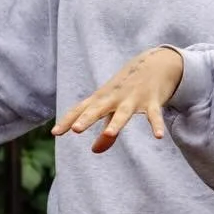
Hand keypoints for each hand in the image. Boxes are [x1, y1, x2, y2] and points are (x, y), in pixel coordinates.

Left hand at [51, 47, 184, 153]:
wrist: (155, 63)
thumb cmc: (128, 88)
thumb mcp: (115, 108)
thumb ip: (105, 131)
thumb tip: (94, 151)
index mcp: (102, 98)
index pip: (81, 109)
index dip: (67, 121)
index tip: (55, 133)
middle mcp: (114, 98)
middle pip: (98, 109)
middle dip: (87, 119)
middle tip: (76, 129)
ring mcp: (133, 99)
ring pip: (123, 113)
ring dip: (117, 123)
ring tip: (110, 133)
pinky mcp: (152, 101)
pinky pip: (154, 115)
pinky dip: (157, 125)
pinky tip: (159, 136)